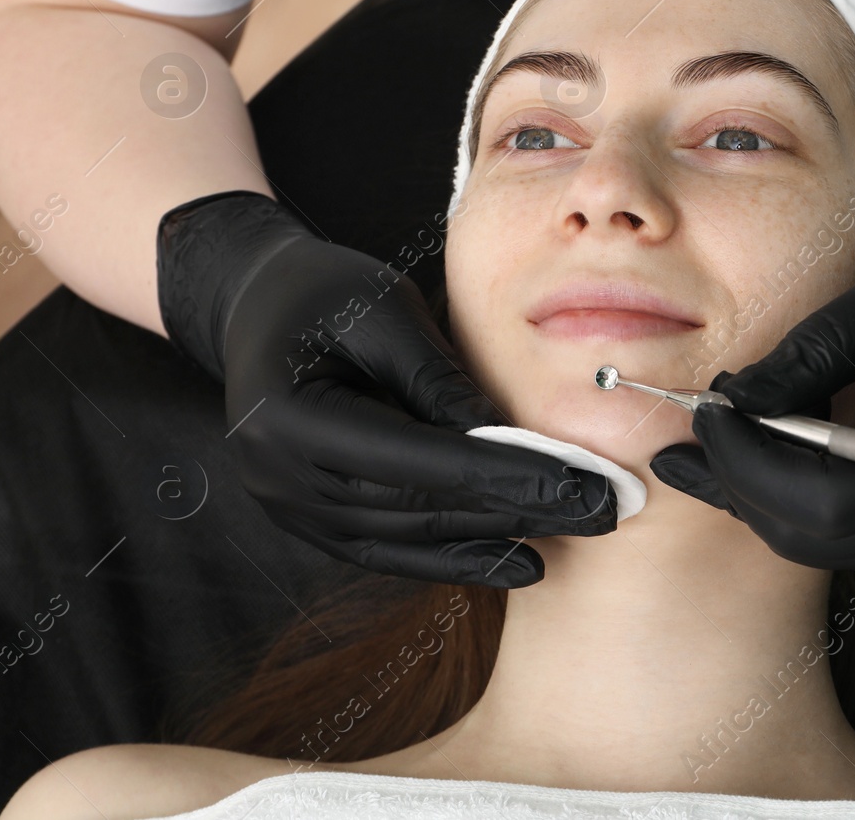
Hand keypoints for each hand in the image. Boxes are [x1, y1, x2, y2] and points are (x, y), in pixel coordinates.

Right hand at [157, 190, 614, 587]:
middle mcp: (281, 480)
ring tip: (573, 531)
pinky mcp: (312, 520)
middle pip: (418, 509)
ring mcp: (291, 509)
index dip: (501, 475)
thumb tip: (507, 441)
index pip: (418, 461)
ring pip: (410, 539)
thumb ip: (439, 380)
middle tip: (600, 509)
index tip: (574, 482)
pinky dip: (455, 556)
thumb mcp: (384, 312)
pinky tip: (517, 561)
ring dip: (495, 539)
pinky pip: (391, 550)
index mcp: (290, 420)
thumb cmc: (319, 292)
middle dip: (516, 510)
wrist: (255, 305)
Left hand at [649, 260, 854, 582]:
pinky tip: (767, 455)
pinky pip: (838, 543)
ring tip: (720, 432)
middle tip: (699, 420)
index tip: (706, 408)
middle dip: (739, 477)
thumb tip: (734, 396)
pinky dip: (792, 502)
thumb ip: (816, 349)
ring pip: (814, 545)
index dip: (751, 461)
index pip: (826, 496)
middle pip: (810, 533)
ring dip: (757, 490)